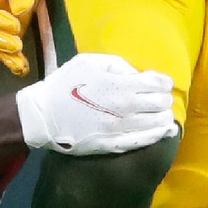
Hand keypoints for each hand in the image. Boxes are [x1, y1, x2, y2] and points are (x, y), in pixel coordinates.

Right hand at [16, 52, 176, 154]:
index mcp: (120, 84)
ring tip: (159, 114)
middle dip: (164, 98)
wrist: (44, 115)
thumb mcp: (89, 62)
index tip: (159, 83)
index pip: (159, 84)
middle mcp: (126, 107)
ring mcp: (122, 129)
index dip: (163, 82)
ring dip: (163, 116)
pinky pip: (146, 141)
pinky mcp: (116, 145)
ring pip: (159, 123)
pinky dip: (158, 135)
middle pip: (162, 103)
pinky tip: (162, 131)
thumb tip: (138, 75)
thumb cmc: (65, 84)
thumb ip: (118, 64)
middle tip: (157, 98)